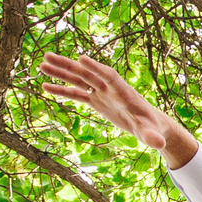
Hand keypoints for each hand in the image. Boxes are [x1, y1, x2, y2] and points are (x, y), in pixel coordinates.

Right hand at [41, 54, 197, 164]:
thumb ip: (152, 137)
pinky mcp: (97, 101)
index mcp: (123, 92)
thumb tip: (159, 144)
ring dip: (61, 73)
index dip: (95, 68)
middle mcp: (110, 88)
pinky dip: (62, 90)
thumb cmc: (153, 128)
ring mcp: (102, 93)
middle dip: (68, 65)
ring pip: (79, 80)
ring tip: (41, 65)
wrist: (151, 125)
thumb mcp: (151, 133)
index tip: (80, 59)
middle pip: (87, 73)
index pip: (108, 76)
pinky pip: (77, 94)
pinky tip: (45, 86)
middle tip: (48, 56)